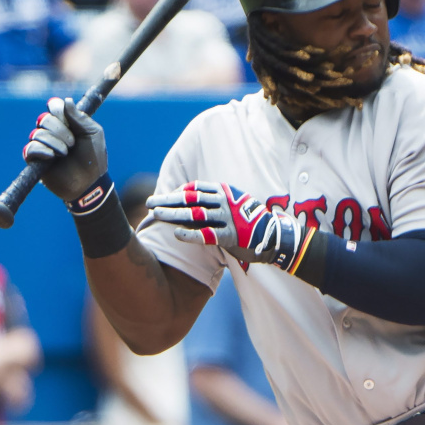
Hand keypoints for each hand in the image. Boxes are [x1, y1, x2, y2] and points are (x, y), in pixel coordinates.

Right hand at [23, 97, 108, 202]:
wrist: (89, 182)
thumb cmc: (94, 158)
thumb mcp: (92, 133)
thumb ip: (79, 117)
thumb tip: (66, 101)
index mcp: (68, 123)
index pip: (54, 106)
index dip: (56, 108)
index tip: (63, 115)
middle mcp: (53, 132)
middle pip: (44, 118)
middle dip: (60, 130)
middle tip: (72, 143)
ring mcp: (43, 145)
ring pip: (37, 133)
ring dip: (55, 143)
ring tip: (66, 153)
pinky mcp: (35, 159)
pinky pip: (30, 148)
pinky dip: (43, 150)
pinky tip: (53, 157)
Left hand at [147, 182, 305, 267]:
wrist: (274, 236)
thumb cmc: (250, 221)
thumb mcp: (235, 202)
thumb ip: (215, 201)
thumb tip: (189, 202)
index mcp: (226, 192)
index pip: (196, 188)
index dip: (178, 192)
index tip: (165, 198)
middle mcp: (225, 202)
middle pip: (191, 199)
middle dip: (168, 200)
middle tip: (150, 203)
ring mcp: (228, 219)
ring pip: (195, 214)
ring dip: (174, 214)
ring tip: (156, 215)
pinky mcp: (230, 236)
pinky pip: (207, 235)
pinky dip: (191, 234)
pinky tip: (176, 234)